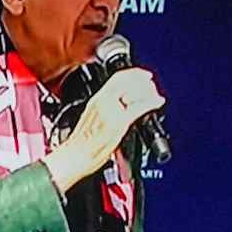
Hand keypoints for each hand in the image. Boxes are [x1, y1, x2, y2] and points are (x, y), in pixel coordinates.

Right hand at [48, 63, 159, 189]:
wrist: (74, 158)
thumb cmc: (79, 146)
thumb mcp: (90, 119)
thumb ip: (105, 108)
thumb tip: (118, 106)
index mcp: (96, 100)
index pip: (117, 77)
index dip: (134, 73)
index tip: (144, 75)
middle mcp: (103, 102)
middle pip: (128, 80)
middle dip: (144, 81)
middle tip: (152, 86)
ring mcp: (111, 111)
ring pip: (135, 91)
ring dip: (149, 92)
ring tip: (155, 97)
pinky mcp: (119, 122)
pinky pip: (139, 107)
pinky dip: (152, 103)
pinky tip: (157, 103)